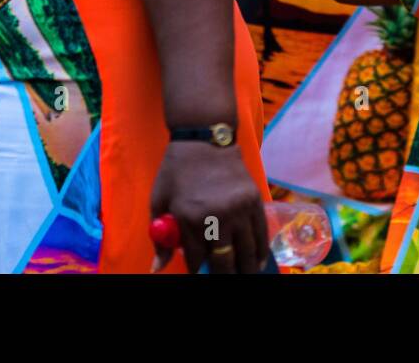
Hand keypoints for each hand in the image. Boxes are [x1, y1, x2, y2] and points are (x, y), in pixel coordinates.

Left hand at [150, 141, 268, 273]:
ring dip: (245, 268)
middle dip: (224, 275)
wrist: (204, 140)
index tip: (200, 275)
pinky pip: (261, 233)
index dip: (197, 271)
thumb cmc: (176, 171)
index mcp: (189, 218)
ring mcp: (239, 208)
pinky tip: (257, 262)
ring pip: (246, 250)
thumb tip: (158, 268)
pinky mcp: (255, 200)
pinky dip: (260, 251)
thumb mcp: (159, 201)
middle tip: (225, 278)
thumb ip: (159, 237)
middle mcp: (217, 216)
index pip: (195, 259)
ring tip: (245, 276)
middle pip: (224, 260)